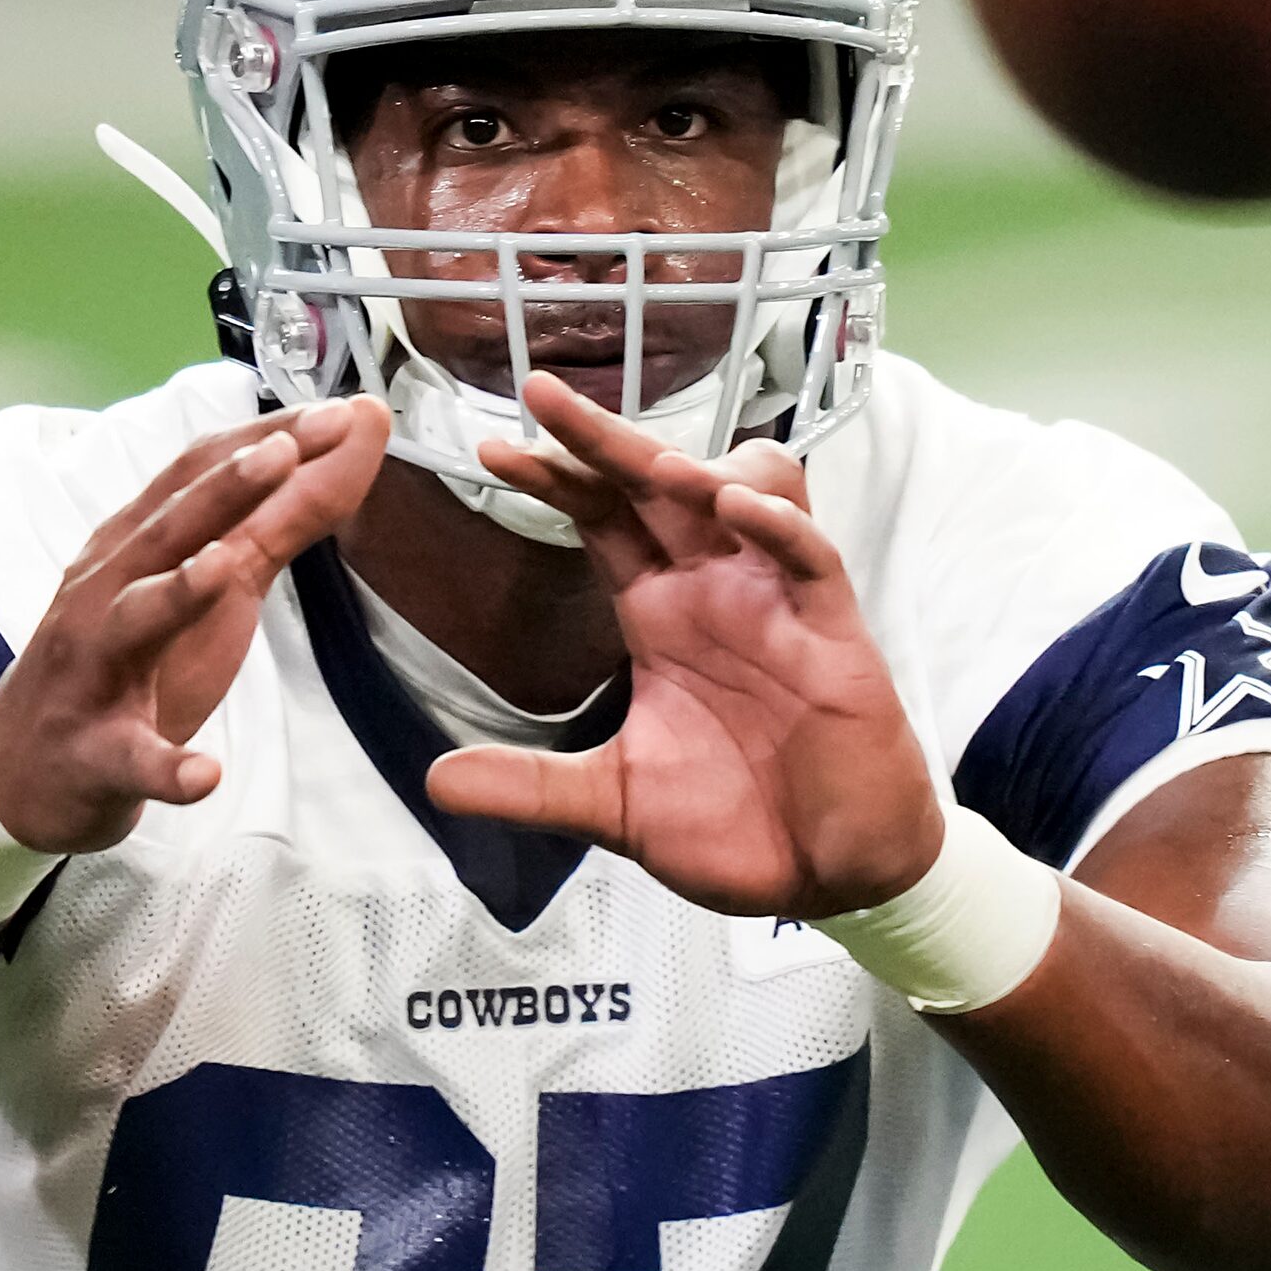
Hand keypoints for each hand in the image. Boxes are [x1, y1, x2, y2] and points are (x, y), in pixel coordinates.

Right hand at [0, 396, 390, 853]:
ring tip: (226, 569)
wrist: (25, 771)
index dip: (263, 441)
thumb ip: (272, 524)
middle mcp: (105, 593)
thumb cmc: (128, 662)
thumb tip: (345, 448)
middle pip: (165, 531)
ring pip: (132, 623)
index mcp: (134, 548)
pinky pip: (131, 760)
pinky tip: (204, 774)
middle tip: (288, 449)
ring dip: (178, 592)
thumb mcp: (205, 587)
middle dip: (225, 488)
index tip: (337, 412)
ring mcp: (93, 674)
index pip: (197, 477)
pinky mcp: (95, 755)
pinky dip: (167, 766)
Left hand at [426, 373, 944, 918]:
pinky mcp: (834, 632)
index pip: (600, 519)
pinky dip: (777, 525)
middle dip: (603, 437)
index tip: (490, 449)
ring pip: (749, 489)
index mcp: (660, 612)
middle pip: (656, 484)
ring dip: (700, 467)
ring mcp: (775, 602)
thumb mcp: (615, 804)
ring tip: (648, 465)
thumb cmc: (738, 823)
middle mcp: (714, 589)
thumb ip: (532, 788)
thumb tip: (437, 781)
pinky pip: (810, 556)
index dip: (555, 478)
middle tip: (542, 395)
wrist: (829, 874)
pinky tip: (734, 509)